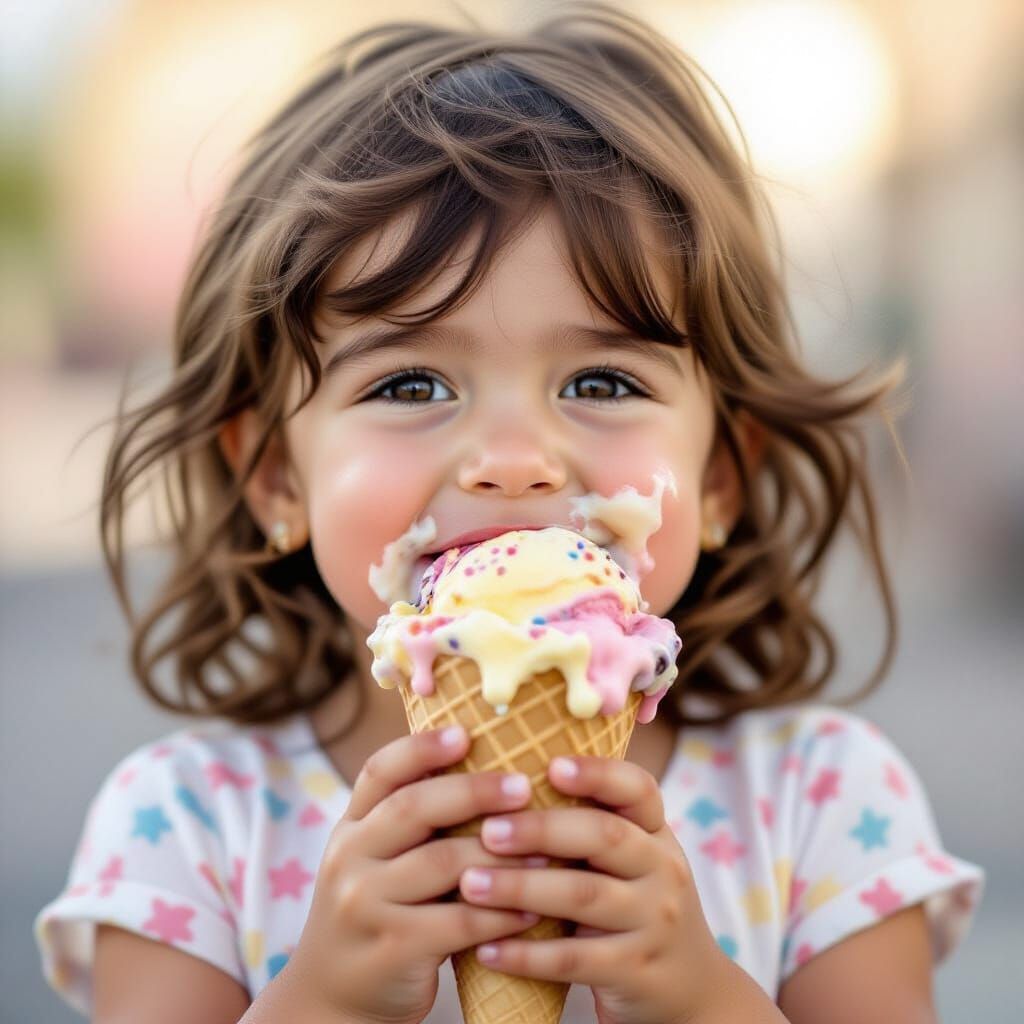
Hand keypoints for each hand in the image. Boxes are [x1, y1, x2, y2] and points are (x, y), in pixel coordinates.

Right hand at [285, 725, 547, 1023]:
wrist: (332, 1000)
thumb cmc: (377, 913)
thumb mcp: (374, 859)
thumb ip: (411, 819)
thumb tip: (484, 760)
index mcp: (350, 826)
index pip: (380, 771)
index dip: (422, 747)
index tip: (465, 733)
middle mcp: (349, 858)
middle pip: (414, 807)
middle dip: (474, 791)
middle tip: (524, 785)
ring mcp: (364, 905)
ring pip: (442, 864)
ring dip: (502, 854)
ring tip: (548, 848)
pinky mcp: (391, 950)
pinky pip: (457, 922)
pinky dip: (499, 913)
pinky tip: (532, 908)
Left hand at [458, 754, 728, 1023]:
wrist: (690, 990)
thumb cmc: (634, 904)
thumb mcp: (629, 858)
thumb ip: (586, 822)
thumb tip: (504, 779)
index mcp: (655, 832)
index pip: (637, 788)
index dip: (597, 773)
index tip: (551, 766)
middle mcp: (662, 870)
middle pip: (604, 836)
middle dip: (541, 829)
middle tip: (487, 829)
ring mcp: (654, 922)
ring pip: (584, 896)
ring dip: (521, 887)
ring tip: (470, 883)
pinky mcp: (636, 972)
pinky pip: (574, 961)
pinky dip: (526, 955)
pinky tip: (485, 948)